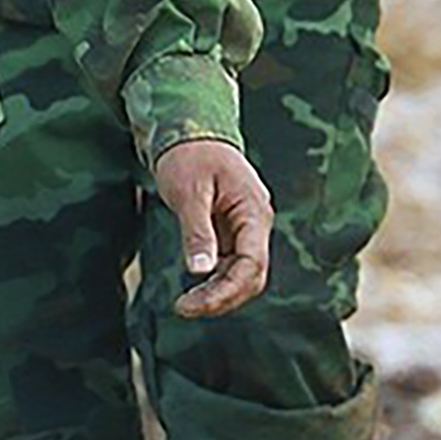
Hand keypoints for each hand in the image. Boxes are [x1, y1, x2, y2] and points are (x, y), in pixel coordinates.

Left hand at [153, 138, 272, 318]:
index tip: (193, 305)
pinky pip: (231, 265)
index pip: (252, 264)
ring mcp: (246, 228)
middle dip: (222, 298)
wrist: (190, 131)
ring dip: (218, 293)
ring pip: (243, 274)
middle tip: (185, 308)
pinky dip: (215, 281)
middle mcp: (256, 223)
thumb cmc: (189, 156)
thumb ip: (197, 231)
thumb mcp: (189, 192)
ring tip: (185, 305)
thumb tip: (201, 271)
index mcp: (253, 212)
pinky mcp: (232, 231)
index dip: (225, 291)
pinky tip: (193, 291)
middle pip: (252, 276)